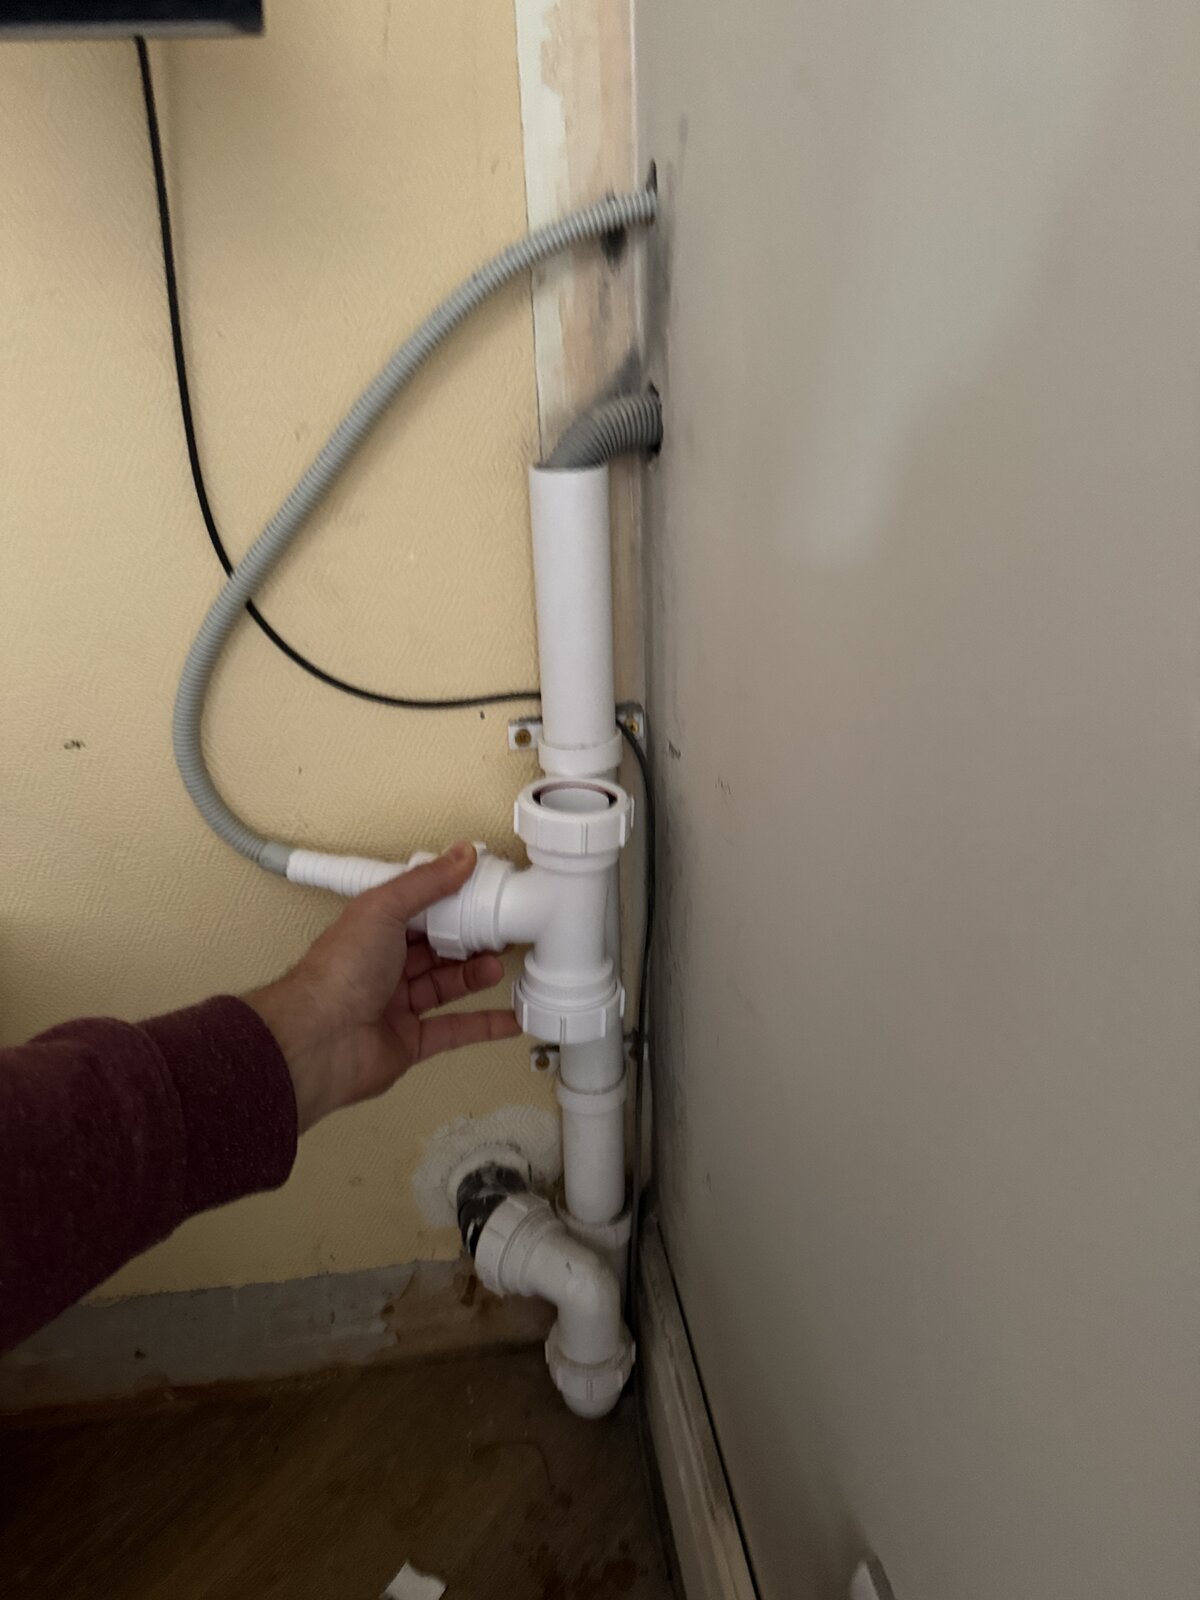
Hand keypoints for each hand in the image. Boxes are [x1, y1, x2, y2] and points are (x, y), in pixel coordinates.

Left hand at [245, 843, 519, 1132]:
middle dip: (469, 939)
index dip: (450, 900)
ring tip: (500, 964)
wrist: (317, 1042)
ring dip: (476, 974)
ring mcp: (395, 1005)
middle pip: (436, 947)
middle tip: (499, 929)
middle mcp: (382, 966)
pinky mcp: (408, 1041)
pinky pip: (453, 1030)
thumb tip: (460, 855)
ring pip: (446, 985)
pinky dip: (483, 1025)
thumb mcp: (383, 909)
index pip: (418, 908)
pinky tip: (509, 1018)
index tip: (482, 890)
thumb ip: (425, 882)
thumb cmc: (335, 974)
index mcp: (372, 930)